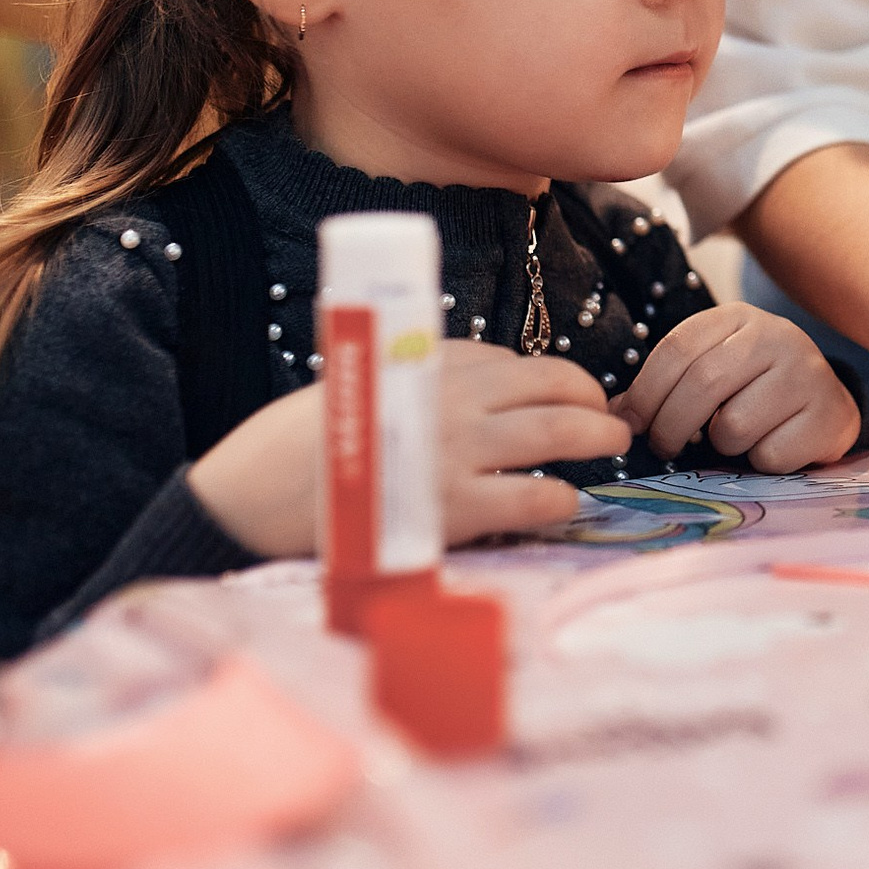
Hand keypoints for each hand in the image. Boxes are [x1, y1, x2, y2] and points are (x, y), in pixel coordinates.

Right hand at [190, 340, 631, 556]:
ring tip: (613, 443)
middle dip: (593, 398)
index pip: (512, 363)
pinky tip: (568, 502)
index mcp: (427, 360)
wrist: (254, 496)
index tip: (562, 393)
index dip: (547, 380)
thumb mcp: (366, 382)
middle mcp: (452, 397)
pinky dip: (564, 498)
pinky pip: (537, 497)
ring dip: (598, 435)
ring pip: (559, 433)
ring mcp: (458, 451)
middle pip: (554, 386)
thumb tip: (483, 386)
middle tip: (610, 415)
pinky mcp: (456, 507)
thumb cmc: (302, 443)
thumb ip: (422, 380)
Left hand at [616, 304, 860, 472]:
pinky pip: (770, 454)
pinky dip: (759, 462)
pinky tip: (770, 445)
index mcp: (738, 317)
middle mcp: (776, 335)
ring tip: (734, 437)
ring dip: (722, 445)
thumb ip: (666, 385)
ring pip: (734, 425)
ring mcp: (807, 373)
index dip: (645, 391)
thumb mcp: (711, 370)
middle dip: (670, 426)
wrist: (825, 403)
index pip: (678, 347)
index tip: (629, 423)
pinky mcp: (829, 414)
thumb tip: (611, 412)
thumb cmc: (753, 388)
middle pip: (703, 383)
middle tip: (664, 447)